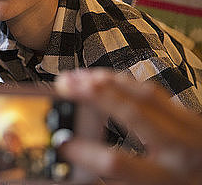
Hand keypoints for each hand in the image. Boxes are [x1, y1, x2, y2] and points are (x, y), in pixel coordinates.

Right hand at [55, 69, 201, 184]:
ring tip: (78, 77)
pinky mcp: (190, 115)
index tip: (63, 143)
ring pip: (144, 94)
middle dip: (96, 95)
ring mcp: (189, 128)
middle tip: (67, 86)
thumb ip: (114, 180)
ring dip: (106, 81)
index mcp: (166, 178)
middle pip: (134, 113)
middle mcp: (180, 149)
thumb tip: (76, 169)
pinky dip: (124, 82)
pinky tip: (104, 78)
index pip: (119, 162)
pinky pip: (153, 91)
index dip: (86, 152)